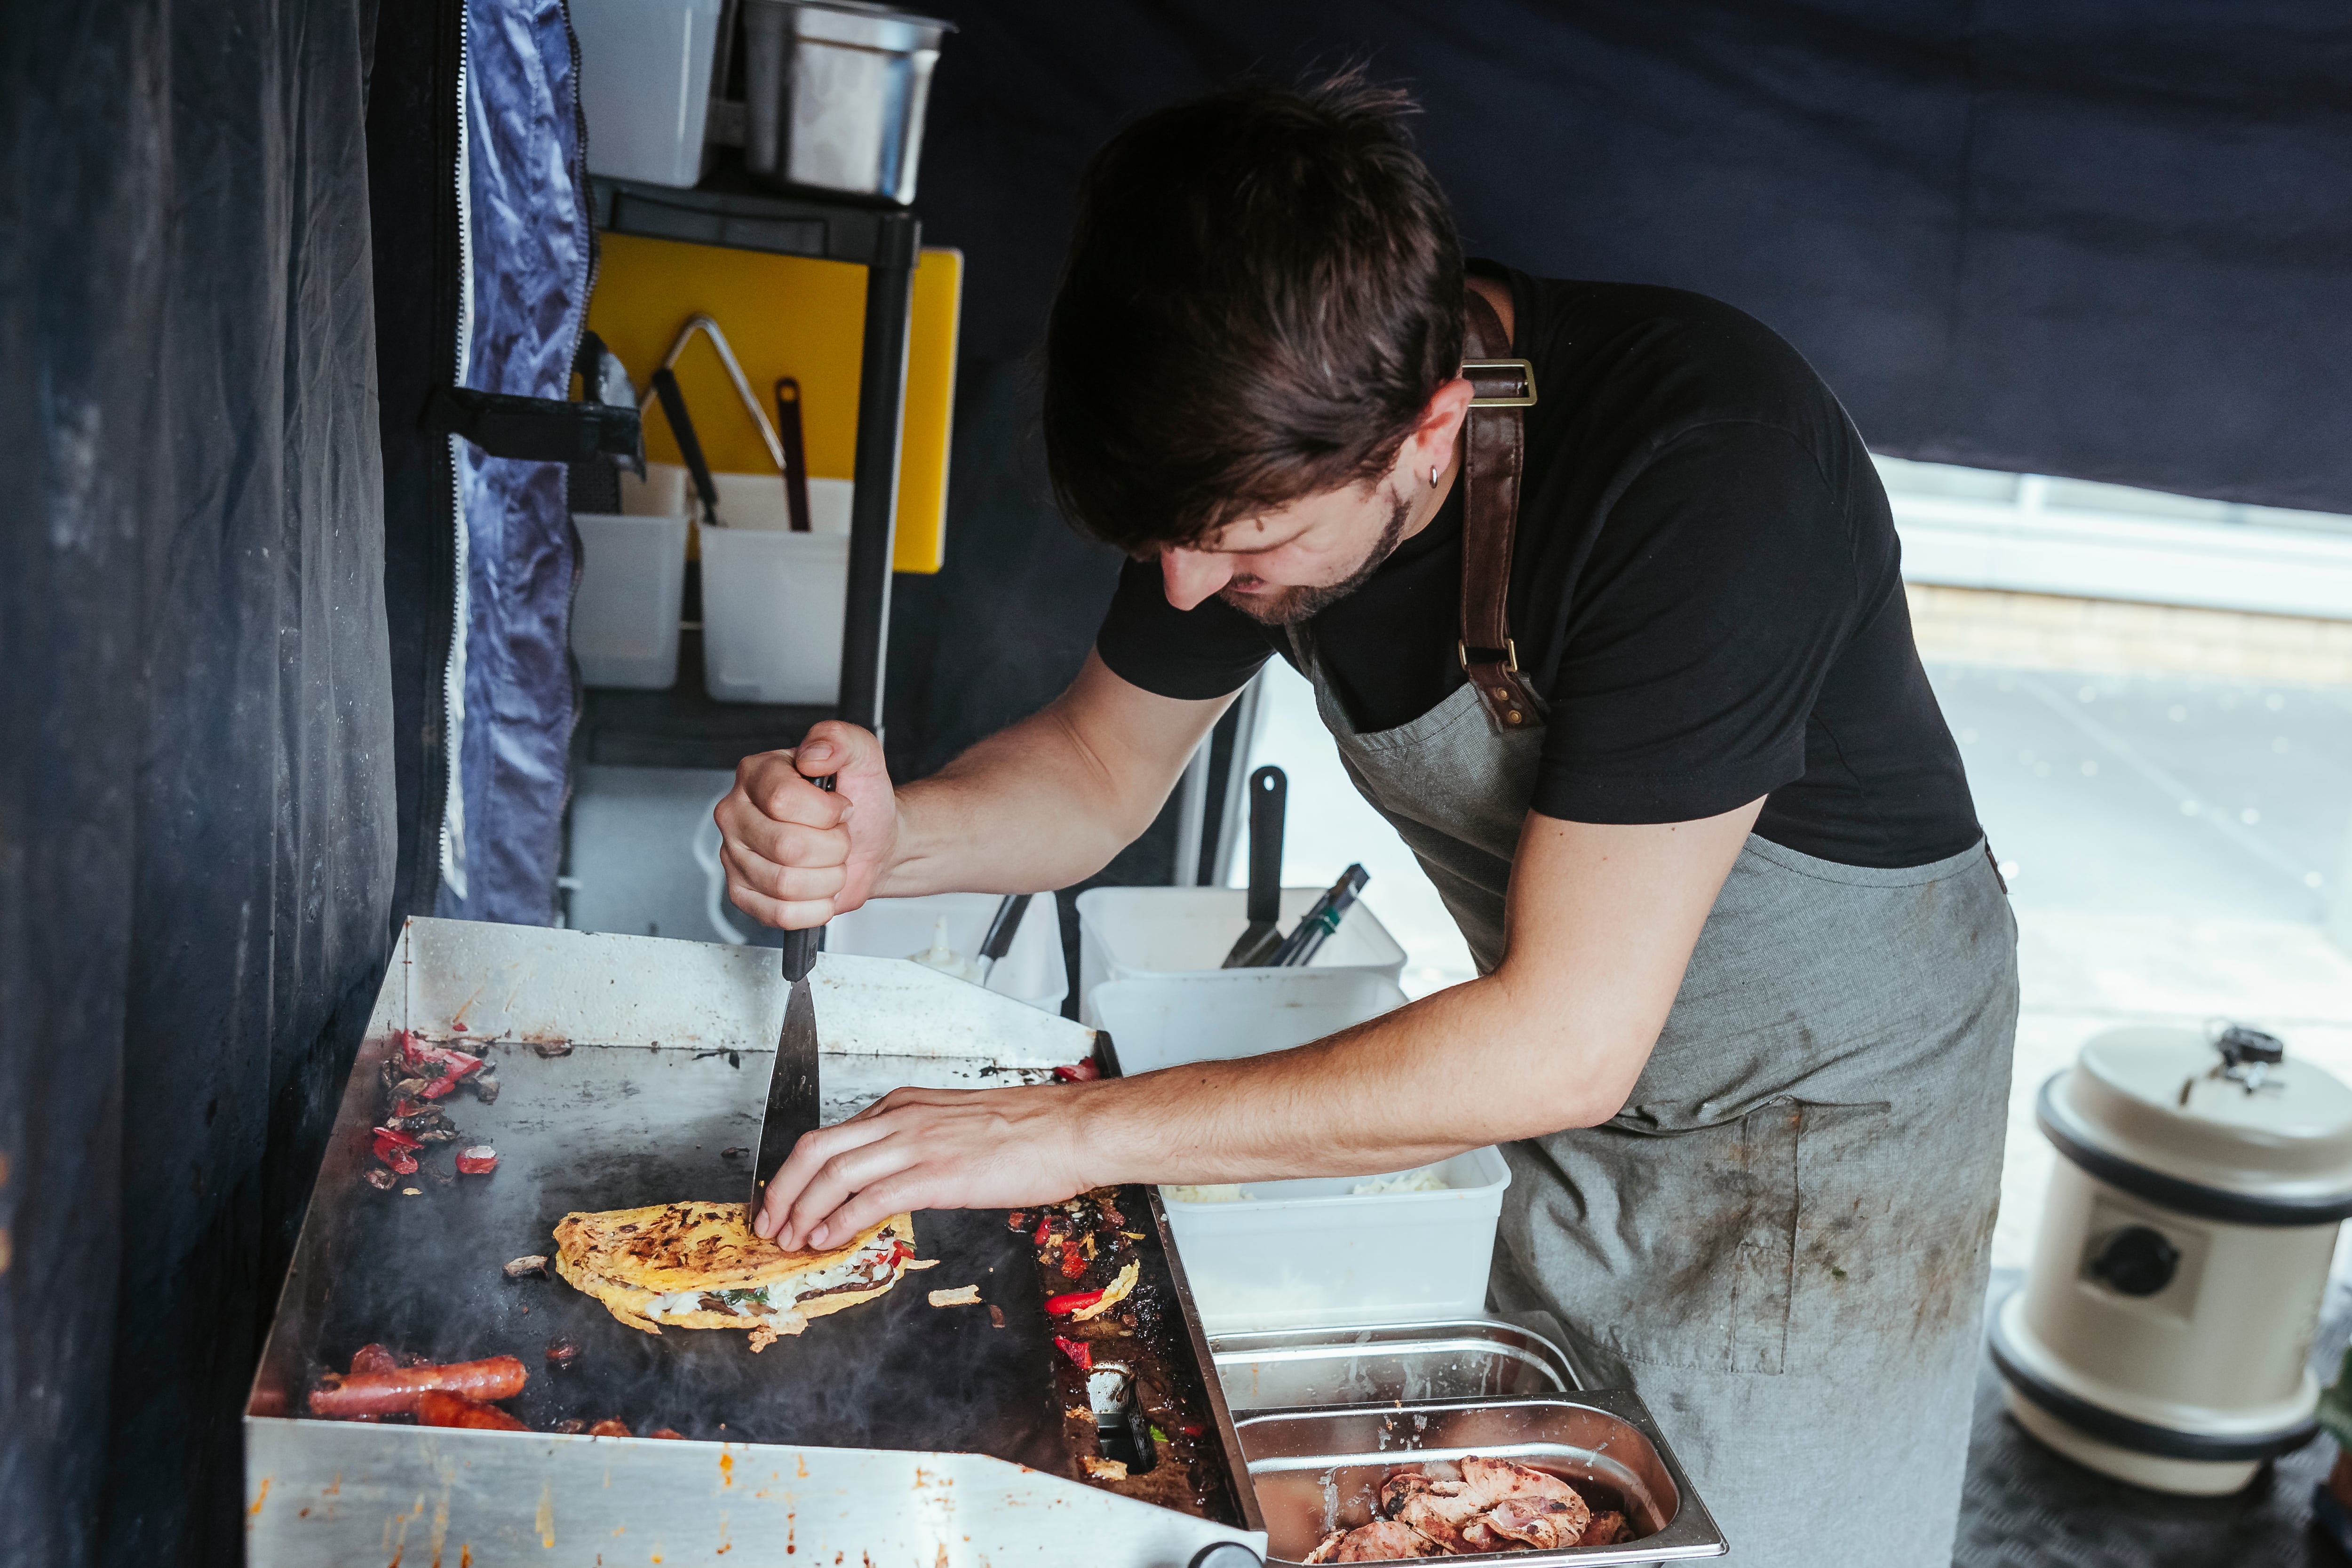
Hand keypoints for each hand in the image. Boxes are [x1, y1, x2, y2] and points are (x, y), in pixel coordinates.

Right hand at [715, 721, 897, 928]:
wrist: (871, 841)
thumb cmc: (860, 801)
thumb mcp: (862, 755)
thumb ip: (840, 740)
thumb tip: (814, 754)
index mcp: (757, 773)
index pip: (783, 800)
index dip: (826, 812)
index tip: (841, 807)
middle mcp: (737, 812)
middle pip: (787, 846)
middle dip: (832, 848)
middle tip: (837, 838)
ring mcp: (734, 855)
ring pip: (785, 883)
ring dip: (827, 878)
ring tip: (829, 861)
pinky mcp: (742, 893)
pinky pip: (778, 913)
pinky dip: (813, 907)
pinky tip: (819, 888)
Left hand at [752, 1083, 1097, 1246]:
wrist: (1073, 1129)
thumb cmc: (1030, 1132)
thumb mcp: (958, 1125)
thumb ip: (918, 1144)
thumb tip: (891, 1179)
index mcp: (905, 1105)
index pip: (830, 1135)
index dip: (797, 1172)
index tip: (784, 1200)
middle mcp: (901, 1118)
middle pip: (815, 1148)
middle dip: (782, 1190)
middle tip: (769, 1224)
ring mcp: (917, 1143)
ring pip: (833, 1172)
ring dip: (802, 1210)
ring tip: (790, 1240)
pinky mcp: (936, 1173)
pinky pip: (870, 1197)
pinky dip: (839, 1221)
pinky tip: (828, 1239)